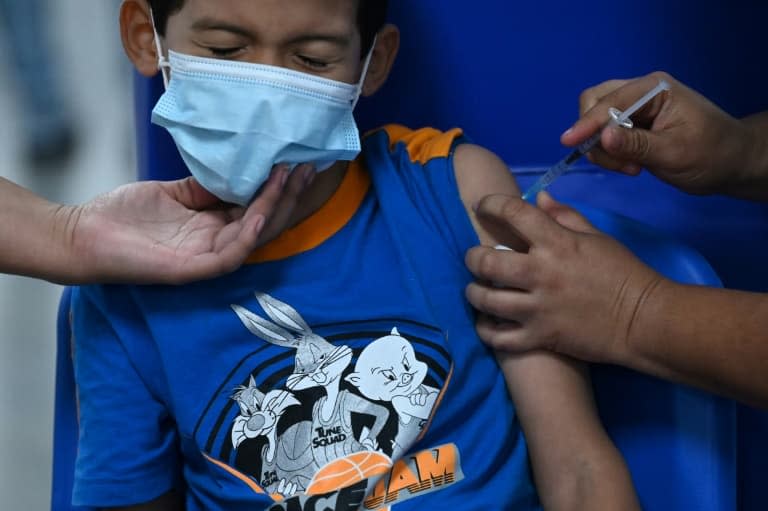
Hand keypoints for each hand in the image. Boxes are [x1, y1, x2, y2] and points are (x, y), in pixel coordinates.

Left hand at [64, 164, 312, 284]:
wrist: (82, 234)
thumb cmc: (123, 216)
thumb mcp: (173, 193)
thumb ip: (204, 187)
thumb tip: (236, 167)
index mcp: (212, 228)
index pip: (256, 209)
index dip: (278, 189)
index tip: (297, 160)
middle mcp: (215, 244)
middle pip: (263, 223)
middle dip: (288, 196)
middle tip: (308, 166)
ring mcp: (204, 259)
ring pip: (252, 237)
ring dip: (274, 209)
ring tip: (288, 178)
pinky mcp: (190, 270)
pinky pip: (228, 255)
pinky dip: (246, 234)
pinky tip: (258, 211)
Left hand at [465, 193, 664, 363]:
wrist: (645, 320)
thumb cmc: (623, 273)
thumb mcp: (597, 237)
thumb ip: (565, 216)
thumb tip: (539, 197)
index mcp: (557, 243)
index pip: (513, 212)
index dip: (490, 204)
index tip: (481, 207)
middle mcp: (541, 273)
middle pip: (486, 261)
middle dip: (472, 257)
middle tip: (474, 259)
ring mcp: (538, 308)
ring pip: (486, 300)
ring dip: (474, 293)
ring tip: (476, 290)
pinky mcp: (540, 337)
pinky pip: (498, 337)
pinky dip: (486, 331)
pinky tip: (487, 323)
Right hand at [562, 71, 758, 195]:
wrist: (730, 164)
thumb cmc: (711, 154)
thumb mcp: (674, 152)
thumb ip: (637, 145)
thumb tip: (603, 138)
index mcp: (654, 89)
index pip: (610, 101)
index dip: (588, 122)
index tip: (569, 142)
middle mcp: (640, 93)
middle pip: (596, 103)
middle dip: (595, 134)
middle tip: (617, 162)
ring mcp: (634, 109)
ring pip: (596, 122)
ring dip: (603, 149)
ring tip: (630, 168)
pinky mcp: (631, 126)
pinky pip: (605, 136)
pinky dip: (610, 154)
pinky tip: (632, 166)